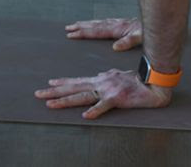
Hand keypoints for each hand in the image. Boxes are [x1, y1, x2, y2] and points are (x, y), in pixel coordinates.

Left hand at [35, 68, 171, 118]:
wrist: (152, 83)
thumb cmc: (137, 80)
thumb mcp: (118, 76)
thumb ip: (107, 77)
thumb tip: (100, 75)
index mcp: (101, 79)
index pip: (78, 81)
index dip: (63, 82)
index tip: (49, 83)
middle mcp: (101, 82)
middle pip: (74, 87)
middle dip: (55, 91)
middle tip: (38, 93)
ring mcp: (107, 90)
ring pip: (82, 96)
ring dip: (65, 101)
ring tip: (50, 104)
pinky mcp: (117, 98)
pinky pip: (104, 106)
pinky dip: (95, 111)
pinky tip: (85, 116)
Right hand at [65, 17, 142, 50]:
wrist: (158, 21)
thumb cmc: (149, 32)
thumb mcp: (140, 37)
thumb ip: (128, 41)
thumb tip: (116, 47)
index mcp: (117, 28)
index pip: (96, 31)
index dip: (83, 33)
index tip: (71, 34)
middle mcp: (116, 24)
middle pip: (94, 25)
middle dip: (80, 27)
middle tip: (67, 29)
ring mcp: (118, 23)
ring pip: (98, 23)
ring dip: (86, 24)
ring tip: (75, 25)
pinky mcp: (122, 24)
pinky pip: (104, 22)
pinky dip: (96, 23)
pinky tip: (94, 24)